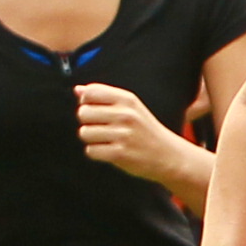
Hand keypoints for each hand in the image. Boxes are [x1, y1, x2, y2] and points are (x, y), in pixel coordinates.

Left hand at [75, 83, 198, 187]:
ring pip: (84, 133)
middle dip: (87, 122)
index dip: (86, 102)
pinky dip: (96, 153)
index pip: (91, 92)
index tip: (96, 109)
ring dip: (91, 139)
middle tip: (101, 128)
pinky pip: (91, 151)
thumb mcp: (131, 107)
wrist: (168, 155)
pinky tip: (109, 151)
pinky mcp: (120, 153)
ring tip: (106, 140)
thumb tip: (78, 90)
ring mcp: (123, 134)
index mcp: (127, 100)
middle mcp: (125, 115)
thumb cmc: (145, 129)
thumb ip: (104, 96)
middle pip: (83, 112)